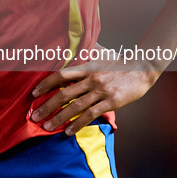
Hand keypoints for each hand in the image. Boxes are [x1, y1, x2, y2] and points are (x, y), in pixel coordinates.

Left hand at [30, 55, 159, 135]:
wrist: (142, 68)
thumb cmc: (120, 62)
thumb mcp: (101, 54)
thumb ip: (86, 53)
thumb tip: (73, 46)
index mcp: (87, 67)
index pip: (60, 74)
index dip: (45, 84)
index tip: (33, 93)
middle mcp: (91, 78)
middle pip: (64, 93)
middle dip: (46, 106)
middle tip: (34, 116)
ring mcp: (101, 90)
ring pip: (75, 106)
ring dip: (59, 118)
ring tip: (47, 127)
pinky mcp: (111, 101)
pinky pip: (90, 114)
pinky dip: (77, 124)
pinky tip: (68, 131)